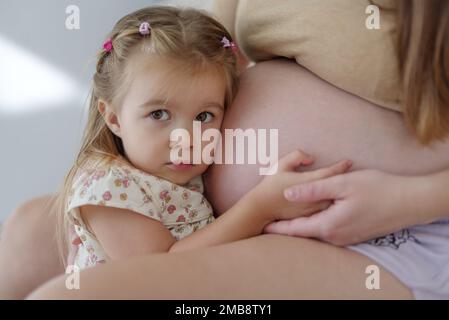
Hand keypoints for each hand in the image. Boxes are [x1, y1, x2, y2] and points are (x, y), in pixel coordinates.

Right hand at [250, 149, 351, 222]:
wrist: (261, 209)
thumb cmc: (270, 185)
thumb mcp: (280, 165)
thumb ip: (297, 156)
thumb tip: (312, 158)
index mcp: (308, 182)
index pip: (331, 173)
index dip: (341, 166)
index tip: (349, 161)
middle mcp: (314, 197)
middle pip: (336, 188)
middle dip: (346, 181)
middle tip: (355, 174)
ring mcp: (314, 210)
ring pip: (334, 201)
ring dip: (342, 194)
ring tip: (349, 187)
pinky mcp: (311, 218)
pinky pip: (328, 211)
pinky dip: (334, 204)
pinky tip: (338, 202)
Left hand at [263, 169, 420, 245]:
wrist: (409, 202)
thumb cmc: (377, 189)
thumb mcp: (342, 184)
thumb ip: (313, 190)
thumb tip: (288, 194)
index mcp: (328, 225)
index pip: (295, 230)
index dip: (276, 227)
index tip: (261, 224)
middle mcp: (335, 237)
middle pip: (304, 232)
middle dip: (286, 225)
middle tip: (268, 218)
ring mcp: (345, 237)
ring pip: (316, 231)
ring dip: (301, 223)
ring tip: (284, 215)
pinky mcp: (352, 234)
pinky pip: (327, 230)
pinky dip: (315, 222)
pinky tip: (311, 213)